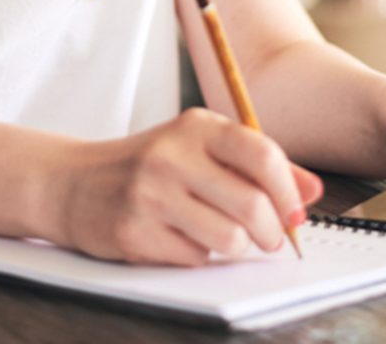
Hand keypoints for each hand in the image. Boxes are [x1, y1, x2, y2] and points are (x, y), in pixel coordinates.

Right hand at [54, 107, 322, 265]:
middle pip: (252, 204)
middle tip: (268, 238)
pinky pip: (194, 259)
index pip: (262, 153)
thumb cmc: (150, 166)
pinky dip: (198, 257)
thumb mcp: (200, 149)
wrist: (75, 182)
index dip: (288, 190)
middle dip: (272, 233)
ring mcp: (150, 193)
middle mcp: (172, 154)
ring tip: (223, 237)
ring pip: (229, 239)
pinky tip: (180, 238)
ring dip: (237, 248)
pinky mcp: (135, 231)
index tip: (294, 211)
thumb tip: (310, 190)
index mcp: (195, 126)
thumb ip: (256, 165)